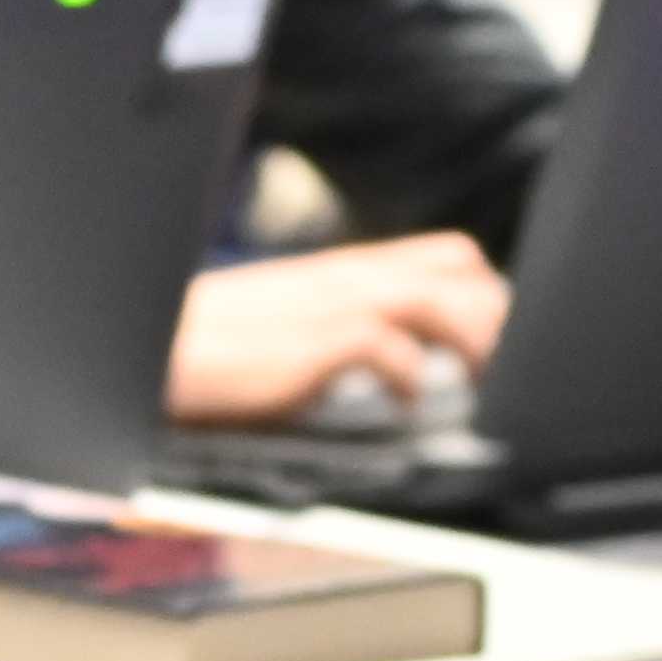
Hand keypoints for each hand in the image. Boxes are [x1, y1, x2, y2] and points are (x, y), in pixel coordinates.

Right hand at [166, 232, 507, 426]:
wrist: (158, 350)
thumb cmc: (214, 344)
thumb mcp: (291, 318)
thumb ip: (343, 323)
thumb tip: (392, 354)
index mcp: (345, 268)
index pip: (446, 257)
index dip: (486, 295)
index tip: (501, 338)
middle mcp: (348, 276)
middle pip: (460, 269)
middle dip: (497, 315)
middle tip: (503, 366)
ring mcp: (333, 304)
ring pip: (442, 300)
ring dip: (474, 342)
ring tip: (480, 382)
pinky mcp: (314, 342)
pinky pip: (391, 349)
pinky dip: (413, 377)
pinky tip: (408, 403)